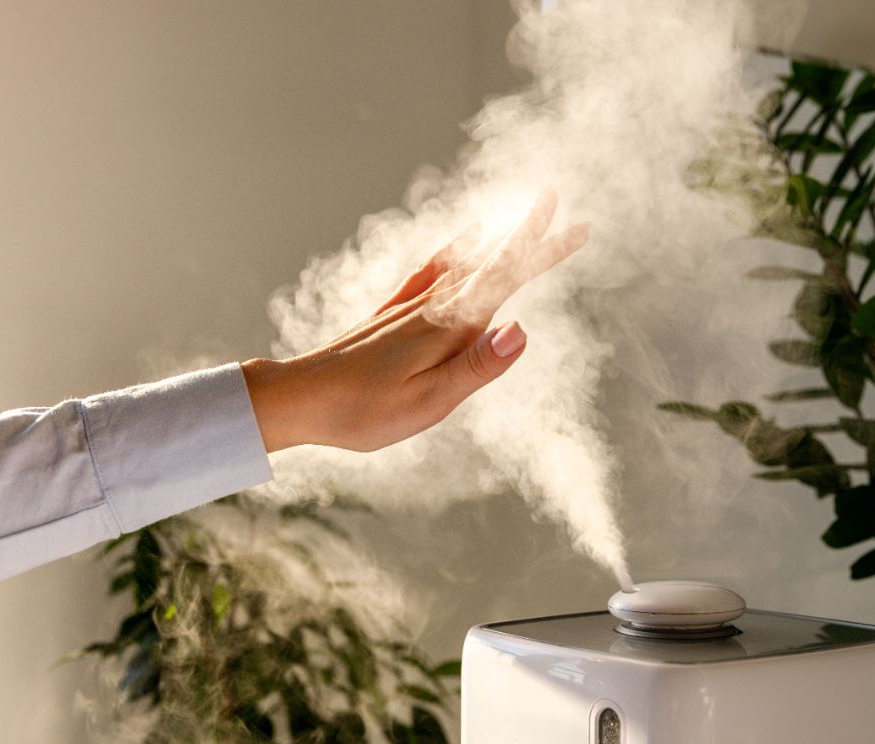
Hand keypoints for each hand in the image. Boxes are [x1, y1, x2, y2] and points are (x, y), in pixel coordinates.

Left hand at [241, 189, 588, 452]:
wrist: (299, 399)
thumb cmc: (362, 410)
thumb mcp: (427, 402)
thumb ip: (475, 367)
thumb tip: (521, 330)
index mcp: (447, 327)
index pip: (504, 279)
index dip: (540, 252)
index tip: (575, 227)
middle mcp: (431, 307)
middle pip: (489, 261)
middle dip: (526, 233)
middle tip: (557, 201)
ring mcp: (409, 306)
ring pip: (464, 262)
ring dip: (498, 238)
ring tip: (520, 218)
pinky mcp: (391, 314)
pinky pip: (432, 269)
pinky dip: (455, 250)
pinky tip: (462, 242)